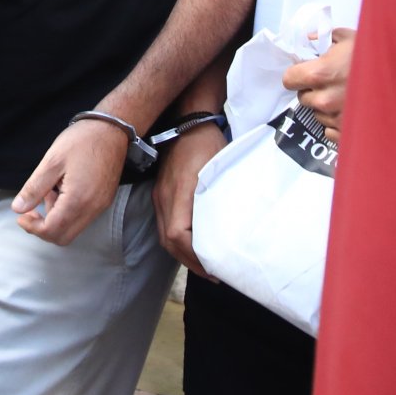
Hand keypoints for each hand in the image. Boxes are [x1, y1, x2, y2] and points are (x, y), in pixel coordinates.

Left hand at [11, 119, 127, 244]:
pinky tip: (61, 190)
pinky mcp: (104, 200)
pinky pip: (82, 218)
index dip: (33, 227)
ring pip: (73, 229)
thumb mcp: (52, 161)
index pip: (52, 230)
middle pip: (63, 237)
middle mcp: (92, 208)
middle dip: (43, 228)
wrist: (111, 129)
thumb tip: (18, 208)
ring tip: (48, 192)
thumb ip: (34, 188)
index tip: (21, 215)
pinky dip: (67, 212)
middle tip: (31, 210)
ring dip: (55, 219)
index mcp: (78, 199)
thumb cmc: (82, 140)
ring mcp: (100, 206)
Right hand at [155, 125, 225, 278]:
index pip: (177, 235)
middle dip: (188, 261)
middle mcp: (164, 197)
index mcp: (179, 193)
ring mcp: (160, 195)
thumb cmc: (208, 143)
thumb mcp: (220, 170)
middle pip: (168, 241)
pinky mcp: (162, 192)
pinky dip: (178, 239)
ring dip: (182, 252)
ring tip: (204, 263)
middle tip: (212, 273)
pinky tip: (194, 242)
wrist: (189, 120)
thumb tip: (235, 227)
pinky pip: (166, 223)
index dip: (193, 255)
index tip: (212, 265)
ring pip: (164, 234)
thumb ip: (222, 198)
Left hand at [283, 27, 354, 143]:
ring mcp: (337, 119)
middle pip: (304, 98)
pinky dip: (338, 123)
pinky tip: (352, 111)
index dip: (297, 75)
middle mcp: (324, 100)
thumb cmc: (378, 55)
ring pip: (318, 115)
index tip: (306, 72)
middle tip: (332, 82)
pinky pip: (331, 131)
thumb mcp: (351, 38)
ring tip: (347, 95)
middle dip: (313, 90)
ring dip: (326, 107)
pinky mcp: (349, 134)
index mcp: (319, 74)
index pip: (289, 80)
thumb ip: (325, 38)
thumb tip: (310, 40)